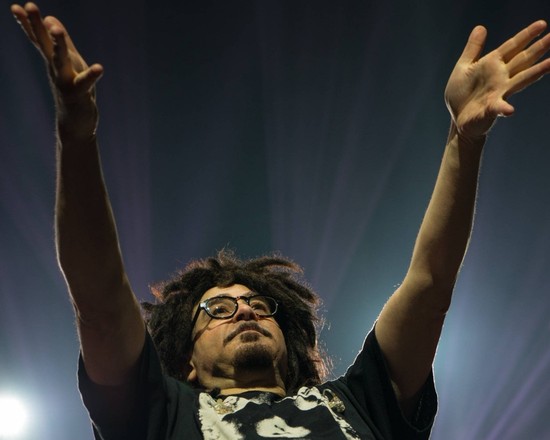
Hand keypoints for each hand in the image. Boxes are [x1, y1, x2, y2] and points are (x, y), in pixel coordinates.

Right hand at [11, 2, 103, 137]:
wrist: (76, 123)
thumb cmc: (74, 90)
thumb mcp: (70, 62)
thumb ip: (63, 41)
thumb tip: (50, 18)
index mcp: (53, 61)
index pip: (39, 39)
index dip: (28, 23)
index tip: (16, 7)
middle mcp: (56, 69)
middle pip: (45, 44)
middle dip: (37, 25)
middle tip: (30, 6)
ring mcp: (65, 82)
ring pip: (60, 60)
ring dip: (58, 44)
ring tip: (56, 28)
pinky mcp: (78, 94)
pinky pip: (85, 83)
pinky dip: (92, 75)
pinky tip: (99, 68)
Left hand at [445, 21, 549, 142]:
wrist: (457, 118)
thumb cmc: (461, 93)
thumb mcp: (463, 67)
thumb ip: (473, 48)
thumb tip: (481, 26)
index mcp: (493, 64)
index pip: (513, 46)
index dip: (526, 35)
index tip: (542, 24)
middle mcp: (501, 77)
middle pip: (523, 59)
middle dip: (539, 48)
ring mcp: (499, 92)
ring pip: (521, 79)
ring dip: (536, 72)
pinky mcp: (491, 109)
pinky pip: (499, 107)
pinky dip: (504, 108)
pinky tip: (510, 109)